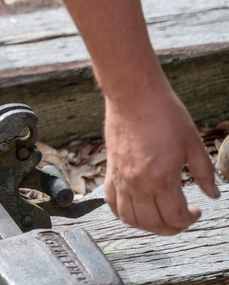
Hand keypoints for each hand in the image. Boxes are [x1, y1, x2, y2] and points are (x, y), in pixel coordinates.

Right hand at [103, 86, 219, 234]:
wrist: (133, 95)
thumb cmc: (164, 113)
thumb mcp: (193, 143)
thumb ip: (205, 173)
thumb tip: (213, 194)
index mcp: (161, 178)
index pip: (175, 217)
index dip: (191, 220)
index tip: (197, 210)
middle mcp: (137, 183)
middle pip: (153, 223)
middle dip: (171, 227)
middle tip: (182, 218)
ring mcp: (121, 177)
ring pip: (130, 218)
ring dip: (147, 225)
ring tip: (160, 217)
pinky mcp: (110, 170)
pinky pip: (111, 202)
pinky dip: (122, 212)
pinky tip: (135, 208)